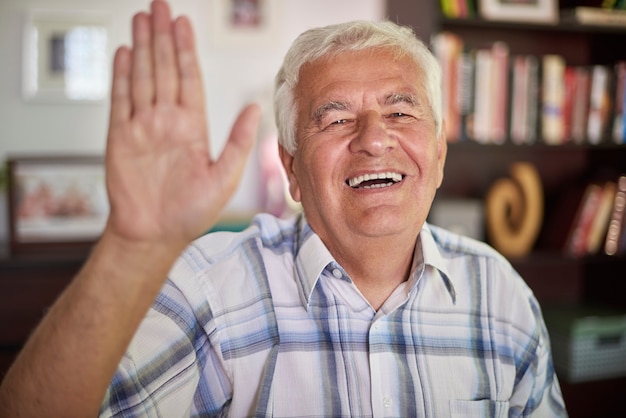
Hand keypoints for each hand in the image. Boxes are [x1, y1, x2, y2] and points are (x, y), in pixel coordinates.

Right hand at [105, 0, 259, 248]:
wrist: (155, 235)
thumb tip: (254, 108)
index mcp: (192, 127)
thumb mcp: (224, 177)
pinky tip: (125, 54)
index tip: (184, 24)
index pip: (189, 79)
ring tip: (142, 19)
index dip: (185, 51)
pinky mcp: (120, 138)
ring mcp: (142, 127)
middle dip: (162, 37)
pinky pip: (121, 100)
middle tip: (160, 6)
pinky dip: (122, 76)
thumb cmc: (191, 212)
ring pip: (142, 77)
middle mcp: (167, 121)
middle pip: (164, 69)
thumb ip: (238, 141)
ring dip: (142, 48)